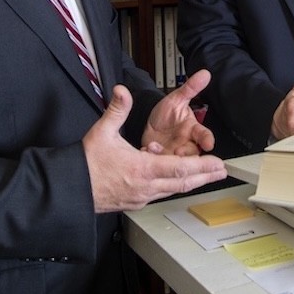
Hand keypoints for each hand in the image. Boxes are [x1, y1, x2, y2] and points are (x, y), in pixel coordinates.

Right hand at [83, 84, 227, 212]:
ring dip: (191, 182)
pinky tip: (175, 181)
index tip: (217, 164)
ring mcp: (141, 197)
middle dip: (204, 176)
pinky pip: (160, 194)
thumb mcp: (102, 132)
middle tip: (221, 171)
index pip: (180, 169)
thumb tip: (122, 91)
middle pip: (182, 183)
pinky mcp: (135, 202)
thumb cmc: (86, 164)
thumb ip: (116, 110)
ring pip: (172, 190)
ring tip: (205, 176)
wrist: (72, 189)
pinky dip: (172, 186)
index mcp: (142, 168)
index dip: (202, 167)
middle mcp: (145, 186)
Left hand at [142, 69, 215, 155]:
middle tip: (178, 150)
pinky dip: (151, 157)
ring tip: (154, 147)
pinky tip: (145, 150)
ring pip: (175, 160)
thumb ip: (190, 88)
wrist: (150, 123)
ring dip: (166, 155)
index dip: (207, 140)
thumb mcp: (176, 99)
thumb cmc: (167, 114)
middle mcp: (185, 143)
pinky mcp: (160, 159)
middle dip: (186, 154)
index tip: (209, 144)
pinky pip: (158, 162)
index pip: (203, 135)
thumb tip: (204, 73)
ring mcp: (173, 152)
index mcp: (192, 129)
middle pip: (192, 153)